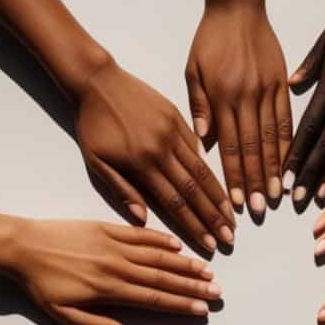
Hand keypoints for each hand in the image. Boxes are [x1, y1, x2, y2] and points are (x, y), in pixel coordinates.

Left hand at [10, 218, 220, 324]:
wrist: (21, 247)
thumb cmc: (41, 285)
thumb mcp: (63, 314)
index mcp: (109, 289)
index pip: (154, 298)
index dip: (181, 304)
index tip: (203, 309)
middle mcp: (117, 265)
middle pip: (164, 277)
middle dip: (193, 285)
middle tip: (217, 291)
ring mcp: (114, 244)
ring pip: (157, 254)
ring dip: (184, 262)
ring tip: (207, 270)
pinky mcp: (107, 227)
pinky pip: (140, 233)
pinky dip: (160, 238)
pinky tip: (178, 245)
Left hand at [74, 57, 234, 250]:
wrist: (96, 81)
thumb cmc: (92, 125)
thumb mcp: (97, 162)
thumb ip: (122, 190)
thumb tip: (143, 220)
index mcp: (142, 164)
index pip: (175, 203)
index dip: (195, 226)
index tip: (210, 244)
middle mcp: (163, 149)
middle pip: (195, 190)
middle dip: (214, 217)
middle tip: (230, 237)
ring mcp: (173, 132)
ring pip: (202, 170)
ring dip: (219, 196)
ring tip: (232, 215)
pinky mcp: (178, 117)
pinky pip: (197, 147)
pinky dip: (210, 167)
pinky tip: (220, 183)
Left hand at [185, 0, 291, 213]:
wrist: (238, 5)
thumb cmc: (209, 39)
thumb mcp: (193, 69)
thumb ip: (198, 105)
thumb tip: (203, 141)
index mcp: (222, 95)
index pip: (230, 146)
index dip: (234, 177)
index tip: (235, 202)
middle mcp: (247, 96)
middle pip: (253, 148)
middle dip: (256, 182)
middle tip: (259, 209)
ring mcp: (268, 90)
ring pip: (273, 138)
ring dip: (275, 169)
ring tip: (277, 195)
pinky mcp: (282, 83)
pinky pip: (288, 119)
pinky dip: (290, 144)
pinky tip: (292, 164)